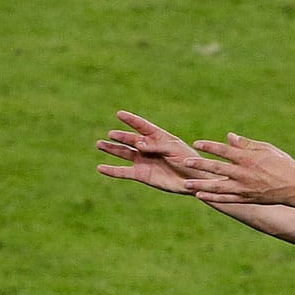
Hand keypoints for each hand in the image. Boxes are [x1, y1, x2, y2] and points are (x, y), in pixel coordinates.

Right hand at [97, 110, 212, 193]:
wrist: (194, 181)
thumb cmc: (188, 161)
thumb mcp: (174, 150)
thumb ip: (156, 146)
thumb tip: (137, 144)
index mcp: (159, 138)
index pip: (142, 126)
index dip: (131, 120)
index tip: (120, 113)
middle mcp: (148, 148)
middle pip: (131, 139)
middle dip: (121, 136)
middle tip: (112, 134)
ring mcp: (144, 161)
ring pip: (124, 153)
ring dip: (112, 149)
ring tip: (100, 144)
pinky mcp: (141, 175)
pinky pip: (123, 172)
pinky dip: (112, 171)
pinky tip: (100, 168)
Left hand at [183, 133, 294, 204]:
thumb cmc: (284, 164)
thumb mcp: (267, 149)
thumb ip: (247, 144)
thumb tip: (229, 137)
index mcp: (249, 158)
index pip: (224, 150)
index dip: (209, 146)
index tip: (197, 143)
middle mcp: (244, 173)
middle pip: (216, 168)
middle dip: (199, 165)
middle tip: (185, 162)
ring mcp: (244, 188)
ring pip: (217, 186)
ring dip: (200, 184)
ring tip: (186, 183)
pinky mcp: (247, 199)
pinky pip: (226, 199)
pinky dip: (213, 198)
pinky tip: (200, 196)